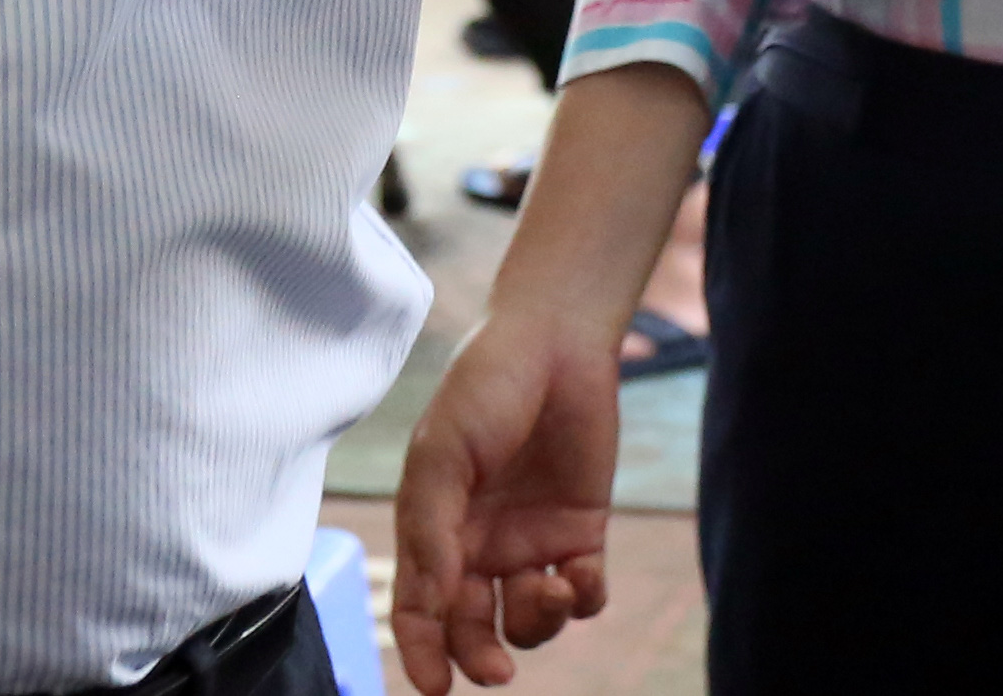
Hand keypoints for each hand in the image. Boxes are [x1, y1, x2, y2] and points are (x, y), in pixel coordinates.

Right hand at [390, 295, 623, 688]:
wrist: (556, 341)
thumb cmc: (485, 389)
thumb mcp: (442, 455)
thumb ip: (432, 529)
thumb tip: (433, 602)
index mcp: (436, 527)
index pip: (420, 607)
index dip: (421, 652)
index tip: (435, 687)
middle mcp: (480, 543)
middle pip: (473, 627)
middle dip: (480, 657)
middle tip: (496, 672)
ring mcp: (531, 540)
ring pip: (529, 619)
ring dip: (536, 624)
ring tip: (548, 590)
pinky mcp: (581, 531)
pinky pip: (583, 593)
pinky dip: (582, 600)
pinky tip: (577, 577)